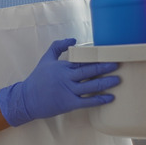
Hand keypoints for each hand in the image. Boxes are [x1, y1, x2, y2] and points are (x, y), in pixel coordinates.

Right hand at [0, 38, 119, 126]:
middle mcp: (67, 78)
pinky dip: (100, 99)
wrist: (27, 99)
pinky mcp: (69, 104)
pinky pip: (88, 101)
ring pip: (91, 86)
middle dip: (105, 67)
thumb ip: (58, 46)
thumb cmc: (37, 79)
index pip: (83, 60)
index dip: (96, 57)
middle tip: (118, 64)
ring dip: (106, 82)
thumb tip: (74, 40)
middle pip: (90, 71)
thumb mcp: (46, 59)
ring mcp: (69, 91)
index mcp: (62, 66)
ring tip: (118, 79)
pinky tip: (110, 98)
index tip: (108, 54)